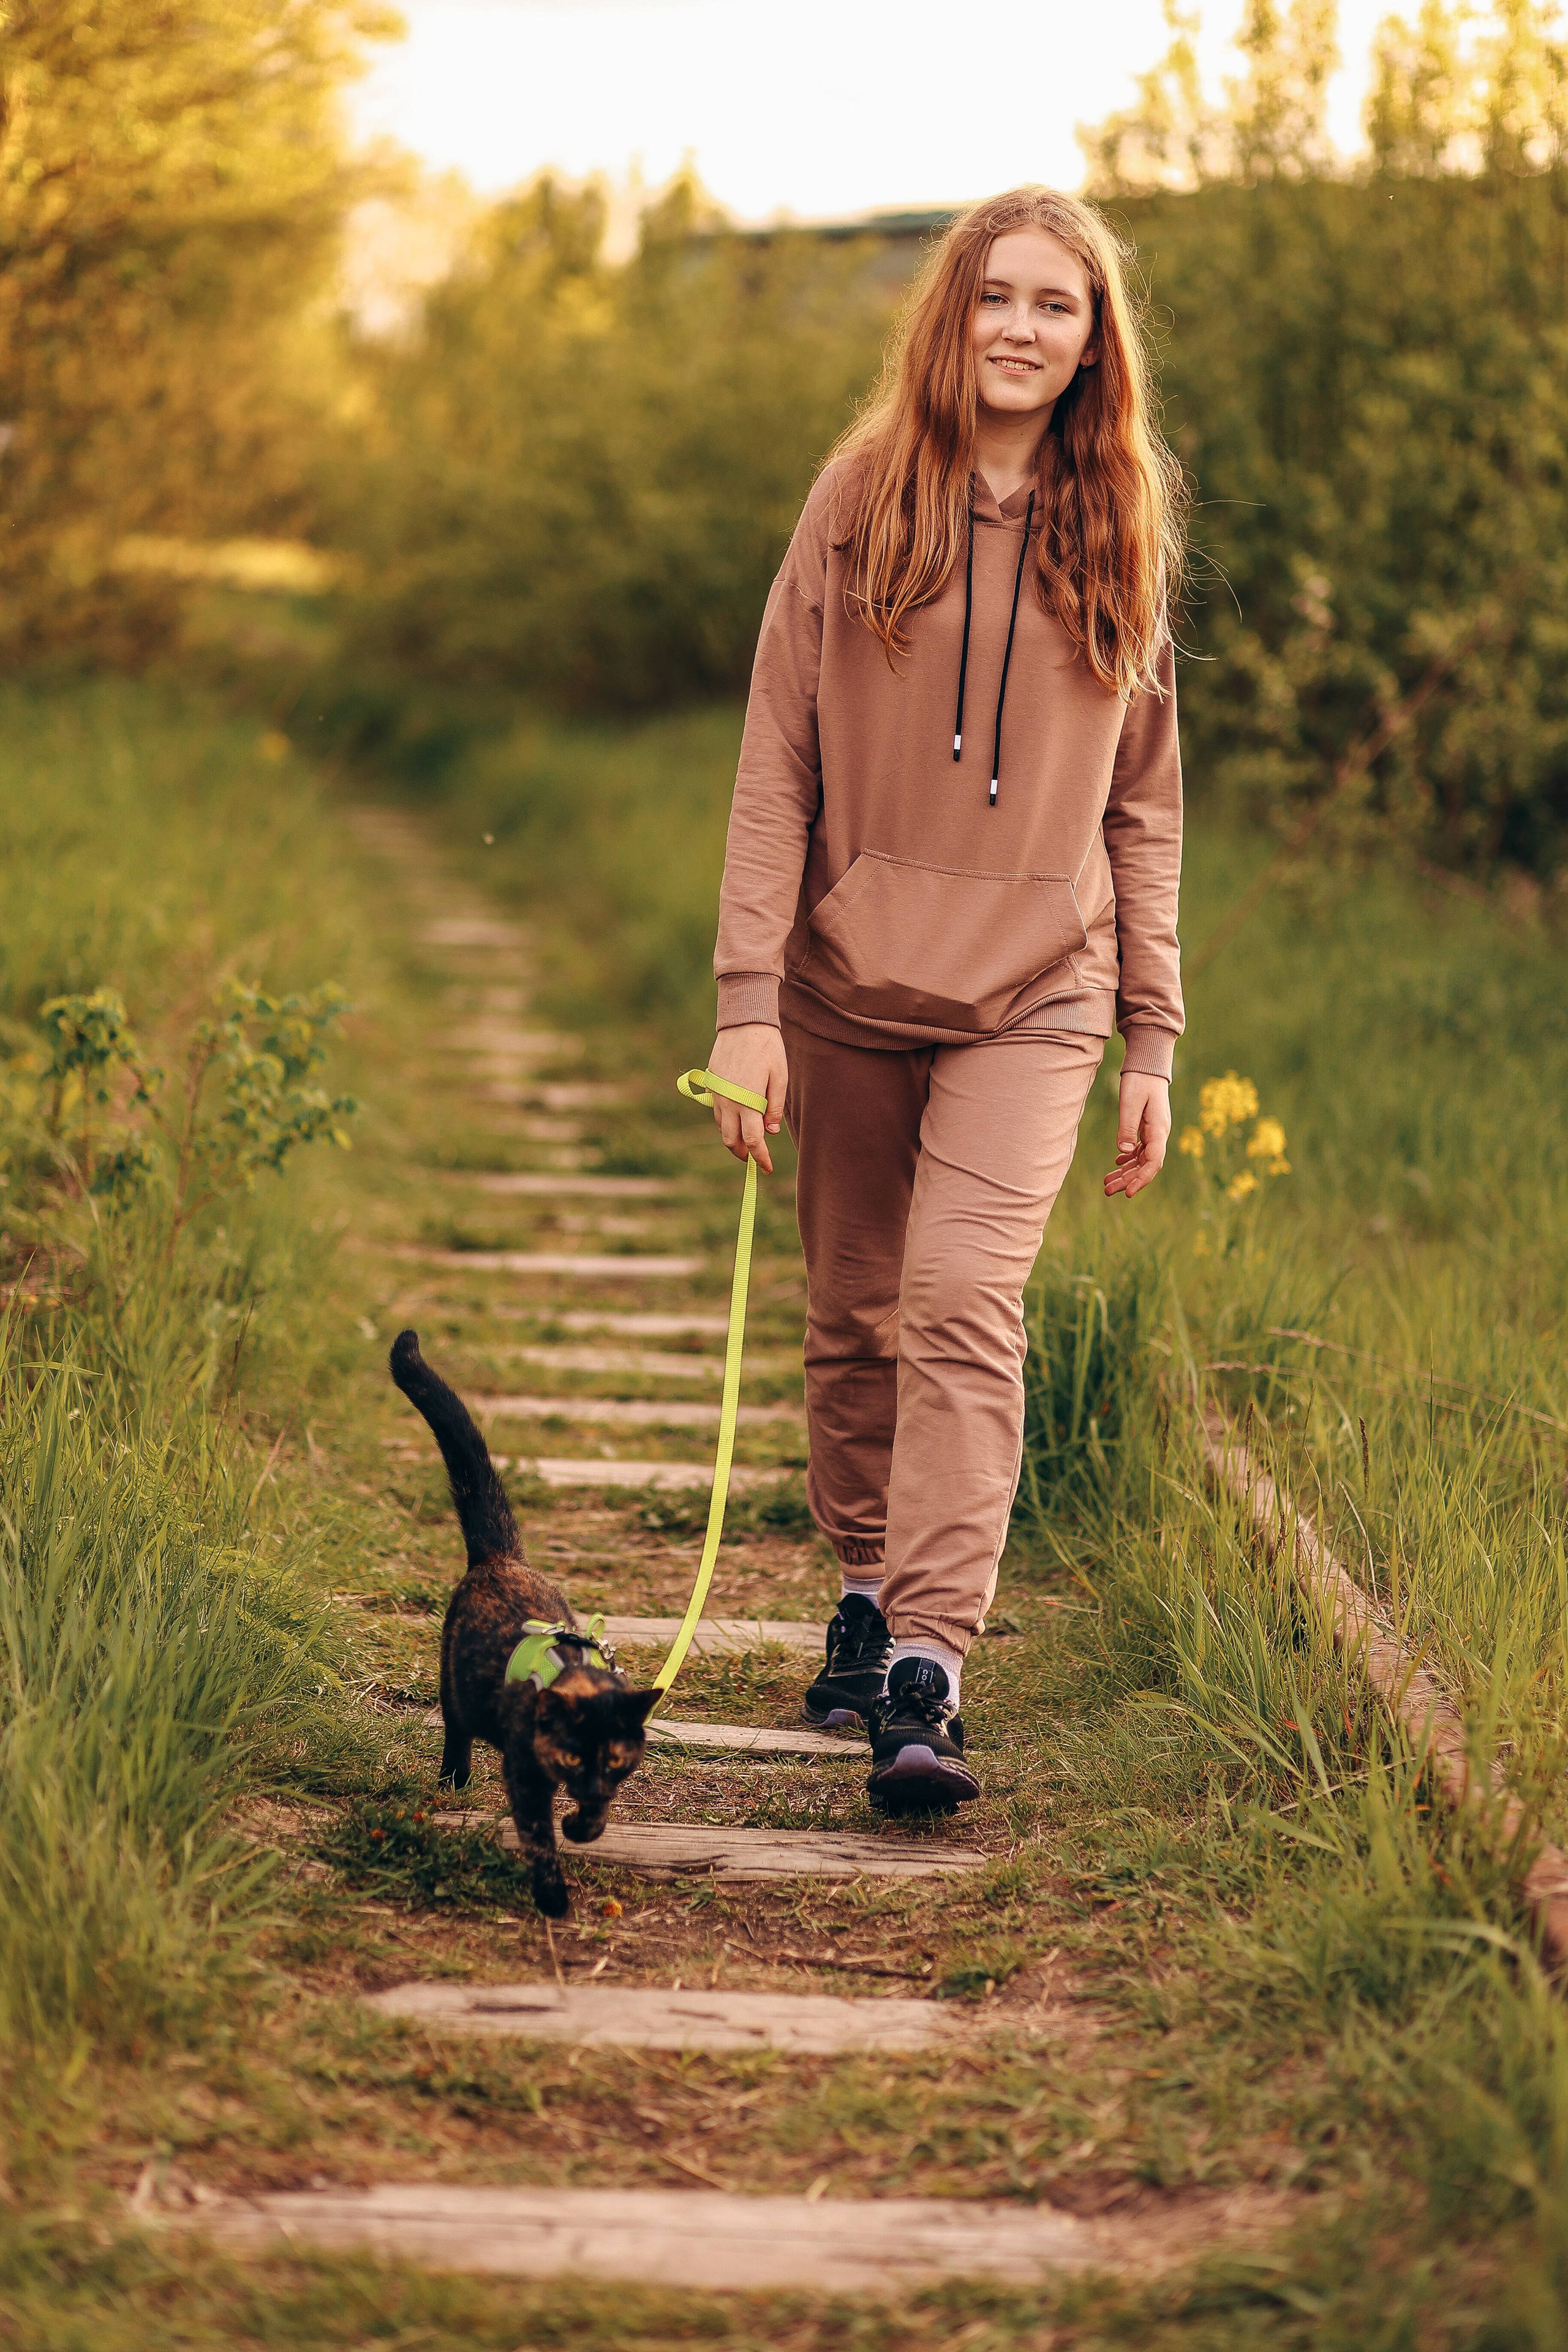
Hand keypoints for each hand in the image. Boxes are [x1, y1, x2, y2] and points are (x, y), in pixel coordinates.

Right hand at [706, 1025, 787, 1173]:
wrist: (743, 1022)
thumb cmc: (767, 1048)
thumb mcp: (779, 1077)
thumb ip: (775, 1106)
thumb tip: (770, 1131)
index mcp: (747, 1102)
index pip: (753, 1141)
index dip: (760, 1158)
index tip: (767, 1168)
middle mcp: (728, 1102)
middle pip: (730, 1140)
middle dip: (742, 1153)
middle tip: (755, 1156)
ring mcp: (717, 1093)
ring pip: (721, 1126)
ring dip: (733, 1136)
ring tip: (748, 1135)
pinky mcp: (711, 1083)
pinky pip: (716, 1110)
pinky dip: (726, 1119)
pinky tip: (739, 1113)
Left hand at [1104, 1072, 1169, 1199]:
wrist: (1147, 1064)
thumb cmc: (1140, 1079)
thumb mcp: (1130, 1102)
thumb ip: (1127, 1127)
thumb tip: (1125, 1152)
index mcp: (1159, 1129)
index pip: (1154, 1162)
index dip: (1141, 1179)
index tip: (1128, 1193)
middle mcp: (1159, 1133)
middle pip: (1145, 1165)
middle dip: (1128, 1181)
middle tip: (1107, 1191)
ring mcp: (1154, 1131)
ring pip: (1141, 1159)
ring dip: (1126, 1172)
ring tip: (1107, 1183)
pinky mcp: (1147, 1127)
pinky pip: (1139, 1149)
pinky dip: (1128, 1158)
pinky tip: (1117, 1162)